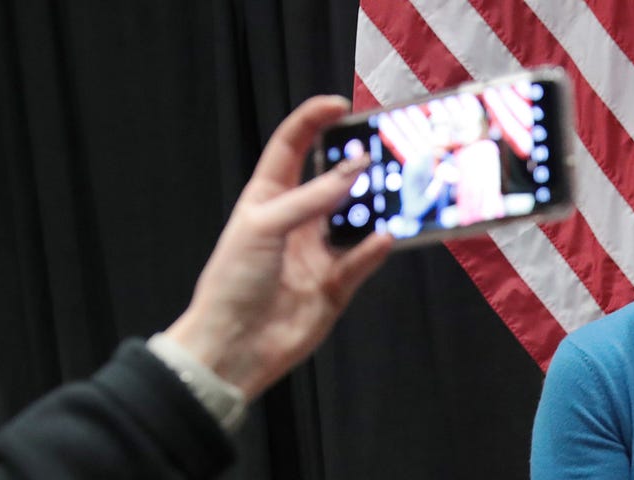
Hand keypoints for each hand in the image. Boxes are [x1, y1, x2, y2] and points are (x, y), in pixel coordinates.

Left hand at [165, 95, 392, 400]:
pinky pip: (363, 260)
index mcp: (269, 198)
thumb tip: (355, 169)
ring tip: (401, 189)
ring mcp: (319, 252)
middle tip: (388, 150)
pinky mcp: (337, 285)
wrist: (232, 347)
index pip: (292, 148)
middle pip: (334, 180)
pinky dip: (376, 248)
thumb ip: (311, 198)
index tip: (341, 106)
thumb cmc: (232, 280)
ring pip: (357, 219)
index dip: (313, 122)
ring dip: (377, 206)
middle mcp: (297, 221)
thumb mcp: (263, 226)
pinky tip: (388, 235)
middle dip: (360, 164)